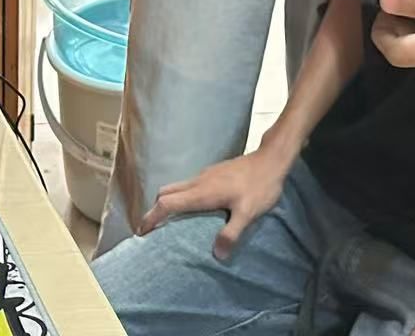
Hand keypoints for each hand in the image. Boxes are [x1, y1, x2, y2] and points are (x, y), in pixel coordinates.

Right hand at [137, 147, 291, 258]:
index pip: (167, 202)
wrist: (272, 159)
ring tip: (169, 223)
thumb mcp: (249, 212)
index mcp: (202, 192)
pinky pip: (188, 186)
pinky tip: (192, 210)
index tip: (142, 231)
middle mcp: (199, 181)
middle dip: (155, 210)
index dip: (152, 216)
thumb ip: (232, 233)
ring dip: (167, 203)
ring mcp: (205, 175)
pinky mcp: (213, 173)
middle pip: (166, 192)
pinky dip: (181, 198)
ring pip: (177, 187)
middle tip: (151, 230)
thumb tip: (216, 255)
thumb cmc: (260, 185)